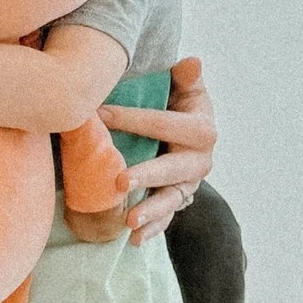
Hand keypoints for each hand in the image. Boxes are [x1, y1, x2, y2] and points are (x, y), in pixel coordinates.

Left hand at [105, 56, 215, 241]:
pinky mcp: (178, 201)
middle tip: (120, 182)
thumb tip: (192, 61)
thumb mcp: (187, 89)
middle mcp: (200, 161)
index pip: (165, 124)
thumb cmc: (181, 104)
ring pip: (170, 201)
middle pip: (172, 169)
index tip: (100, 114)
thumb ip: (187, 77)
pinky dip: (153, 231)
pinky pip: (167, 219)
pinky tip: (133, 241)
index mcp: (201, 130)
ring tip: (128, 222)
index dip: (134, 118)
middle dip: (147, 175)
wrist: (192, 134)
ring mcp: (189, 185)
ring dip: (151, 212)